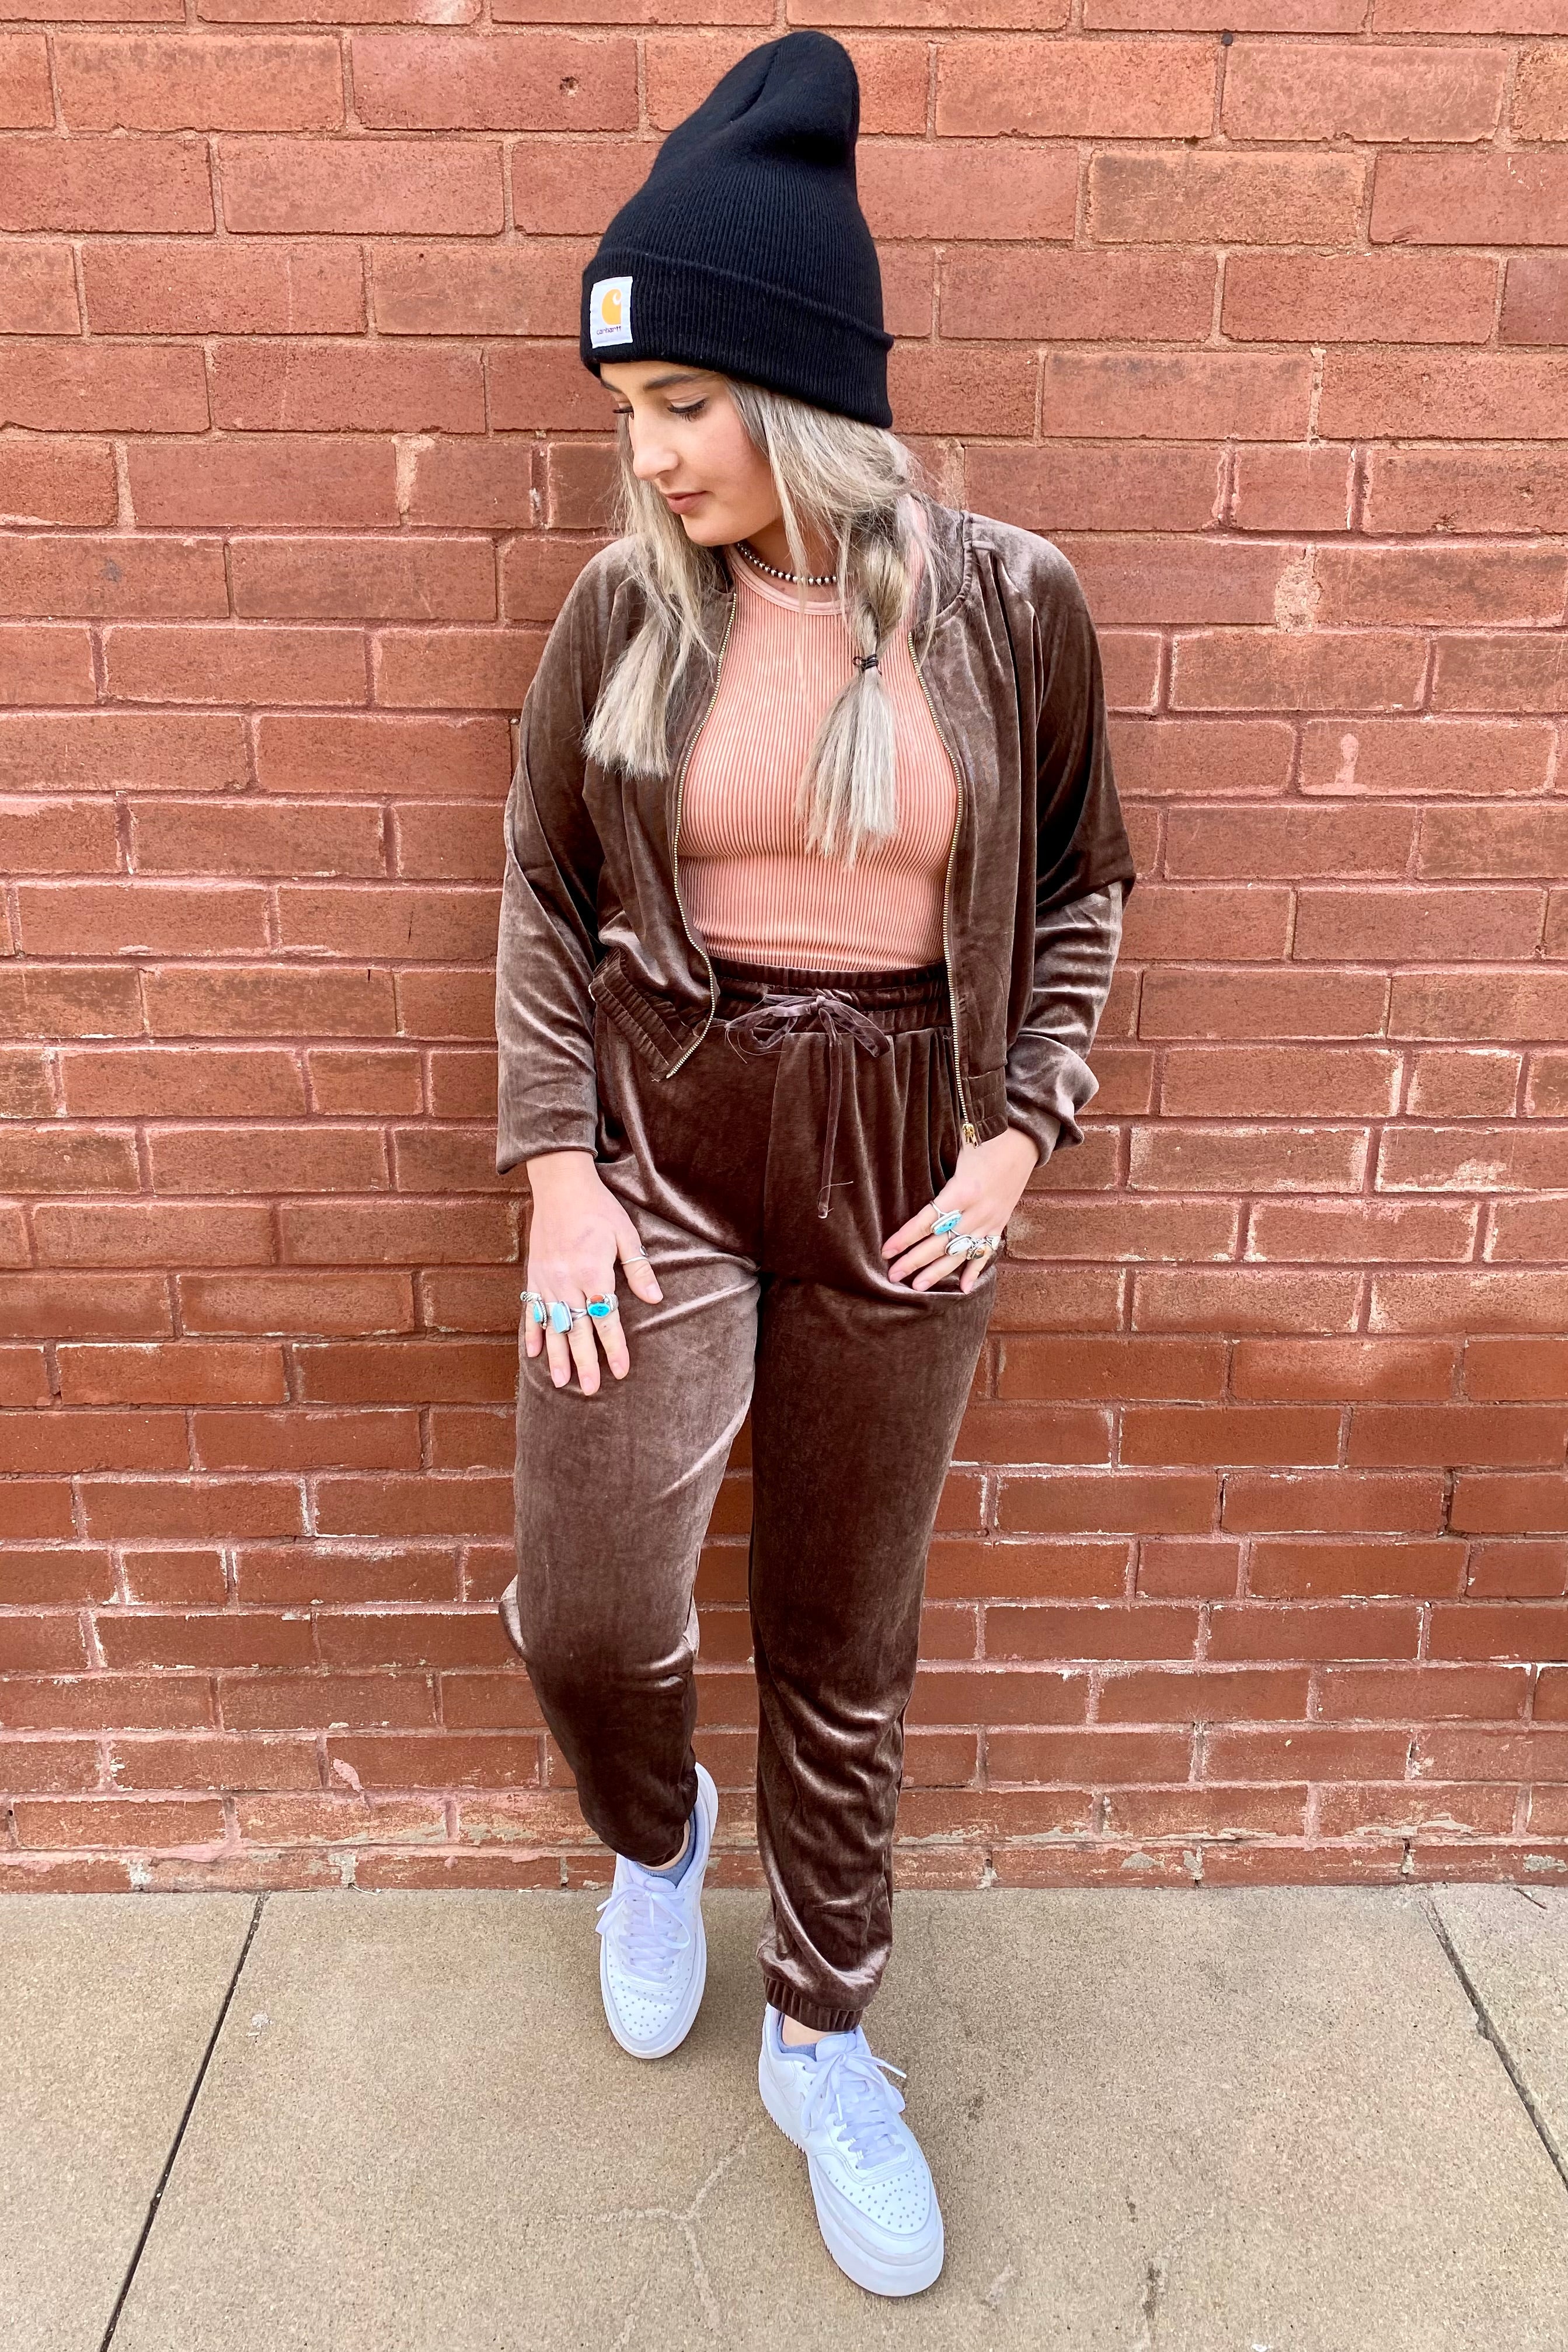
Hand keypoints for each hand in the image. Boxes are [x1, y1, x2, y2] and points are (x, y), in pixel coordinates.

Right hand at [523, 1149, 661, 1393]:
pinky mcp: (534, 1275)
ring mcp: (547, 1280)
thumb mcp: (626, 1234)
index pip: (606, 1318)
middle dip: (586, 1362)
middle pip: (579, 1330)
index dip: (615, 1347)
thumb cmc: (598, 1208)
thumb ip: (639, 1269)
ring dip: (558, 1356)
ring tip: (562, 1382)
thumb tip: (656, 1300)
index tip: (621, 1371)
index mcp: (593, 1272)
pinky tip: (534, 1354)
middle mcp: (567, 1281)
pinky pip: (532, 1310)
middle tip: (591, 1389)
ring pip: (553, 1326)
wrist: (560, 1185)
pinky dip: (533, 1332)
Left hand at [881, 1127, 1039, 1293]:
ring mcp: (991, 1220)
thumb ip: (934, 1165)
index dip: (905, 1237)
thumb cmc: (986, 1137)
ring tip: (917, 1286)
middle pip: (940, 1242)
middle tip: (893, 1275)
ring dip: (938, 1271)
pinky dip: (975, 1270)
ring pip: (960, 1252)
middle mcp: (978, 1211)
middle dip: (914, 1260)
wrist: (1024, 1139)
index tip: (886, 1250)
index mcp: (964, 1190)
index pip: (927, 1220)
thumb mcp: (957, 1148)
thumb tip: (903, 1172)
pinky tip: (963, 1288)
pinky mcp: (1000, 1222)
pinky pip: (986, 1251)